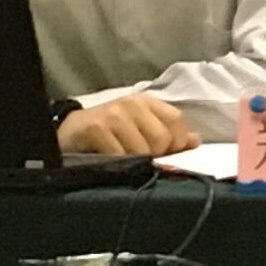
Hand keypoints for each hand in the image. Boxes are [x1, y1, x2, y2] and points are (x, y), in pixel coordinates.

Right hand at [56, 92, 190, 156]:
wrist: (70, 132)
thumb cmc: (109, 132)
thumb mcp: (141, 128)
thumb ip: (168, 134)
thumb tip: (195, 140)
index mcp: (147, 102)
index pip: (177, 120)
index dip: (177, 142)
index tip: (166, 154)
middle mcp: (132, 104)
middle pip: (162, 139)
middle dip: (155, 155)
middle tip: (139, 158)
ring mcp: (114, 115)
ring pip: (142, 150)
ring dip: (135, 162)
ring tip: (123, 158)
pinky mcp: (97, 128)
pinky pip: (120, 156)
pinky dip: (118, 163)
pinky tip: (109, 159)